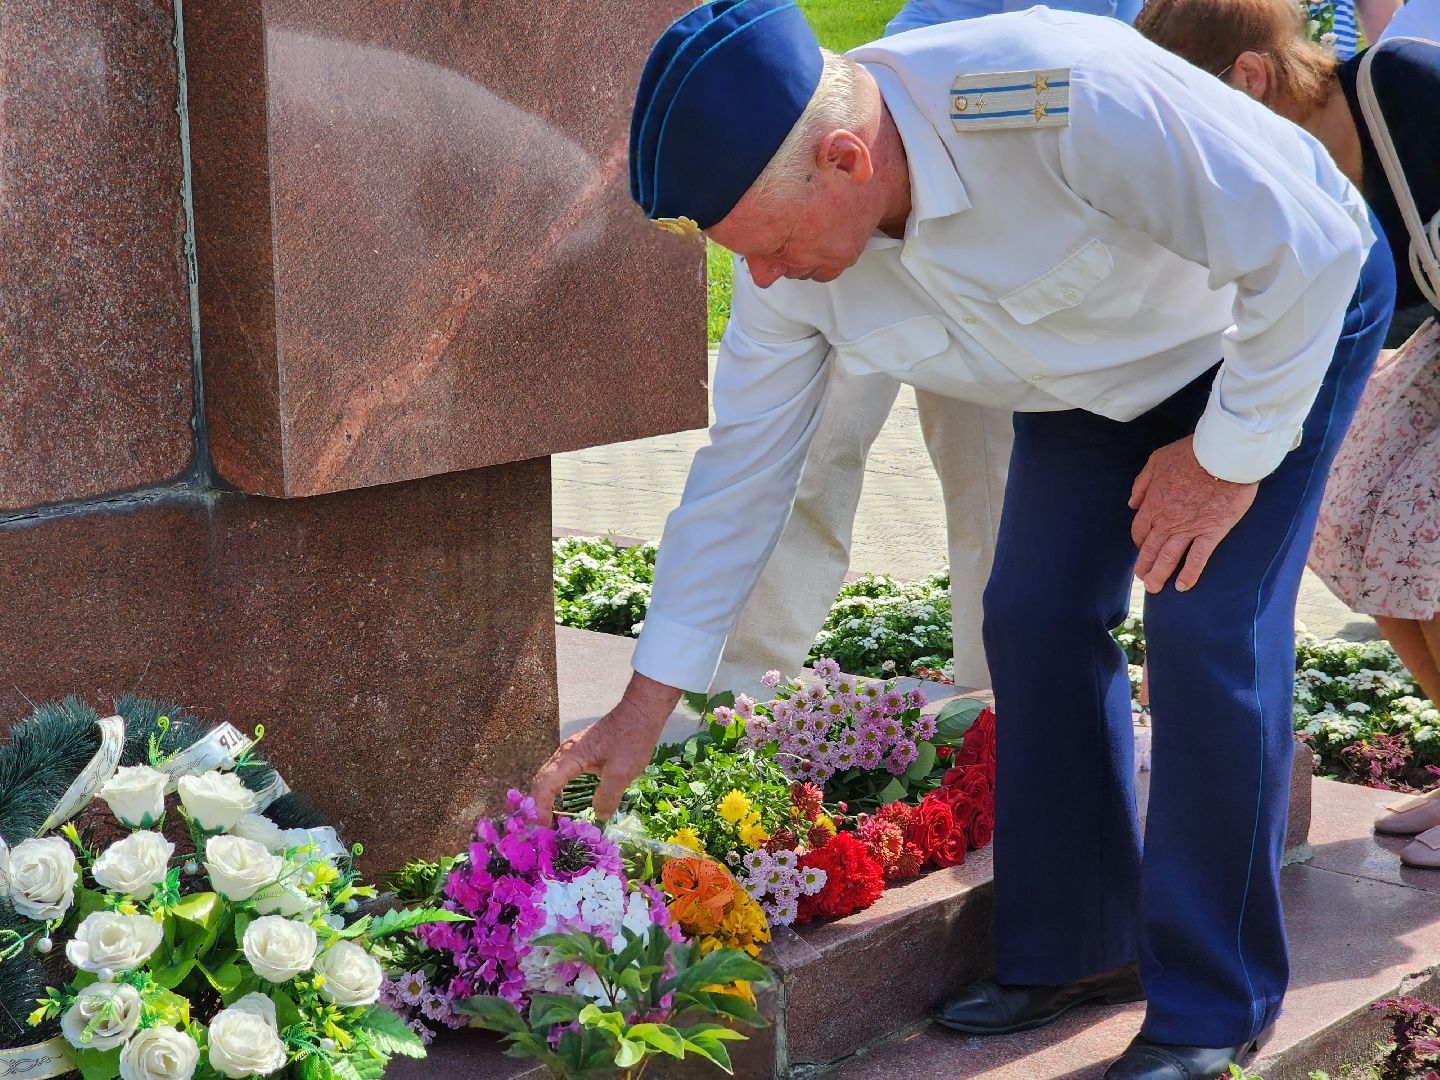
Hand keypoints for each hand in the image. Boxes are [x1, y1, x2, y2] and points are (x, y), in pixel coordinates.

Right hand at [530, 672, 681, 824]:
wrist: (641, 713)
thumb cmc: (632, 739)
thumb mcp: (622, 772)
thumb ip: (608, 796)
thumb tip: (599, 815)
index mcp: (571, 756)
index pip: (545, 784)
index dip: (540, 807)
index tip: (543, 827)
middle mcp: (565, 753)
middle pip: (541, 780)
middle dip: (536, 805)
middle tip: (542, 829)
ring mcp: (571, 752)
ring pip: (548, 776)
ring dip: (544, 798)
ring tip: (549, 820)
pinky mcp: (579, 753)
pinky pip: (558, 774)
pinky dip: (553, 790)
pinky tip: (561, 803)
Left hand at [1129, 436, 1257, 593]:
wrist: (1223, 455)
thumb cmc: (1191, 453)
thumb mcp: (1157, 461)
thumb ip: (1142, 483)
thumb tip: (1132, 503)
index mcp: (1153, 503)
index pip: (1140, 530)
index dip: (1139, 541)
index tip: (1141, 547)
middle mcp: (1168, 520)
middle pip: (1151, 548)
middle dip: (1144, 565)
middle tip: (1142, 578)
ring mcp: (1189, 528)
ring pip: (1169, 557)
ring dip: (1160, 574)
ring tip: (1154, 588)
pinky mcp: (1212, 532)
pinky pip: (1198, 557)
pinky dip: (1190, 574)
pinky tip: (1183, 586)